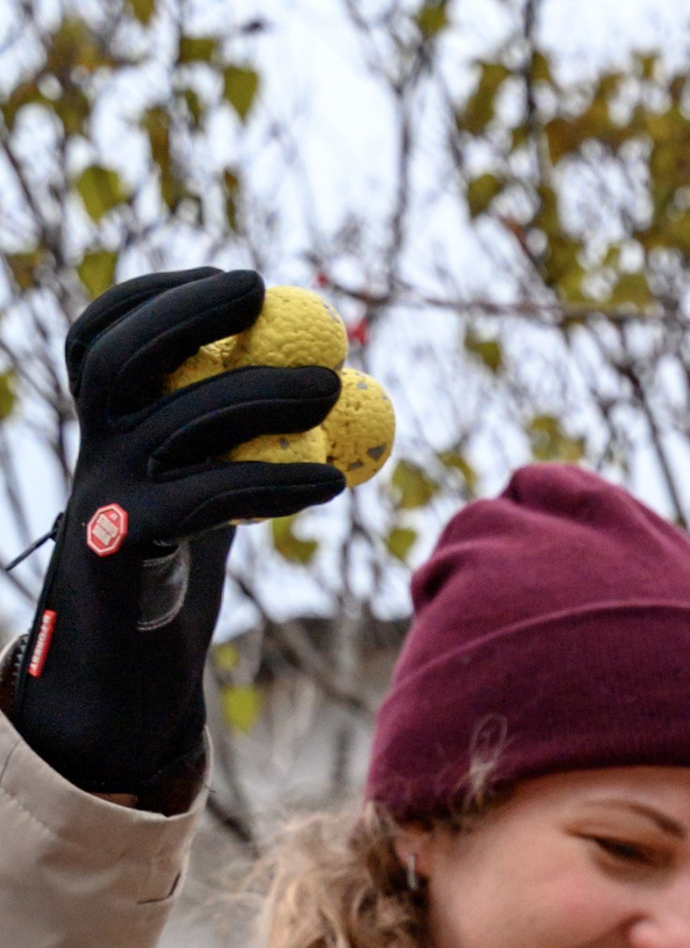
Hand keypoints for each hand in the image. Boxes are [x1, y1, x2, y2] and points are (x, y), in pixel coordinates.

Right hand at [11, 269, 345, 804]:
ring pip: (173, 425)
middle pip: (116, 360)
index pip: (101, 334)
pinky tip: (332, 481)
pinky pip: (205, 501)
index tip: (241, 282)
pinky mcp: (127, 552)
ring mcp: (103, 499)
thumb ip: (247, 424)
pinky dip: (272, 482)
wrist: (136, 665)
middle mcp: (91, 451)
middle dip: (185, 312)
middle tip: (268, 294)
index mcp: (102, 424)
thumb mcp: (209, 477)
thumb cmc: (182, 561)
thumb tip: (339, 363)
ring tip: (333, 389)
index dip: (159, 293)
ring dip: (258, 395)